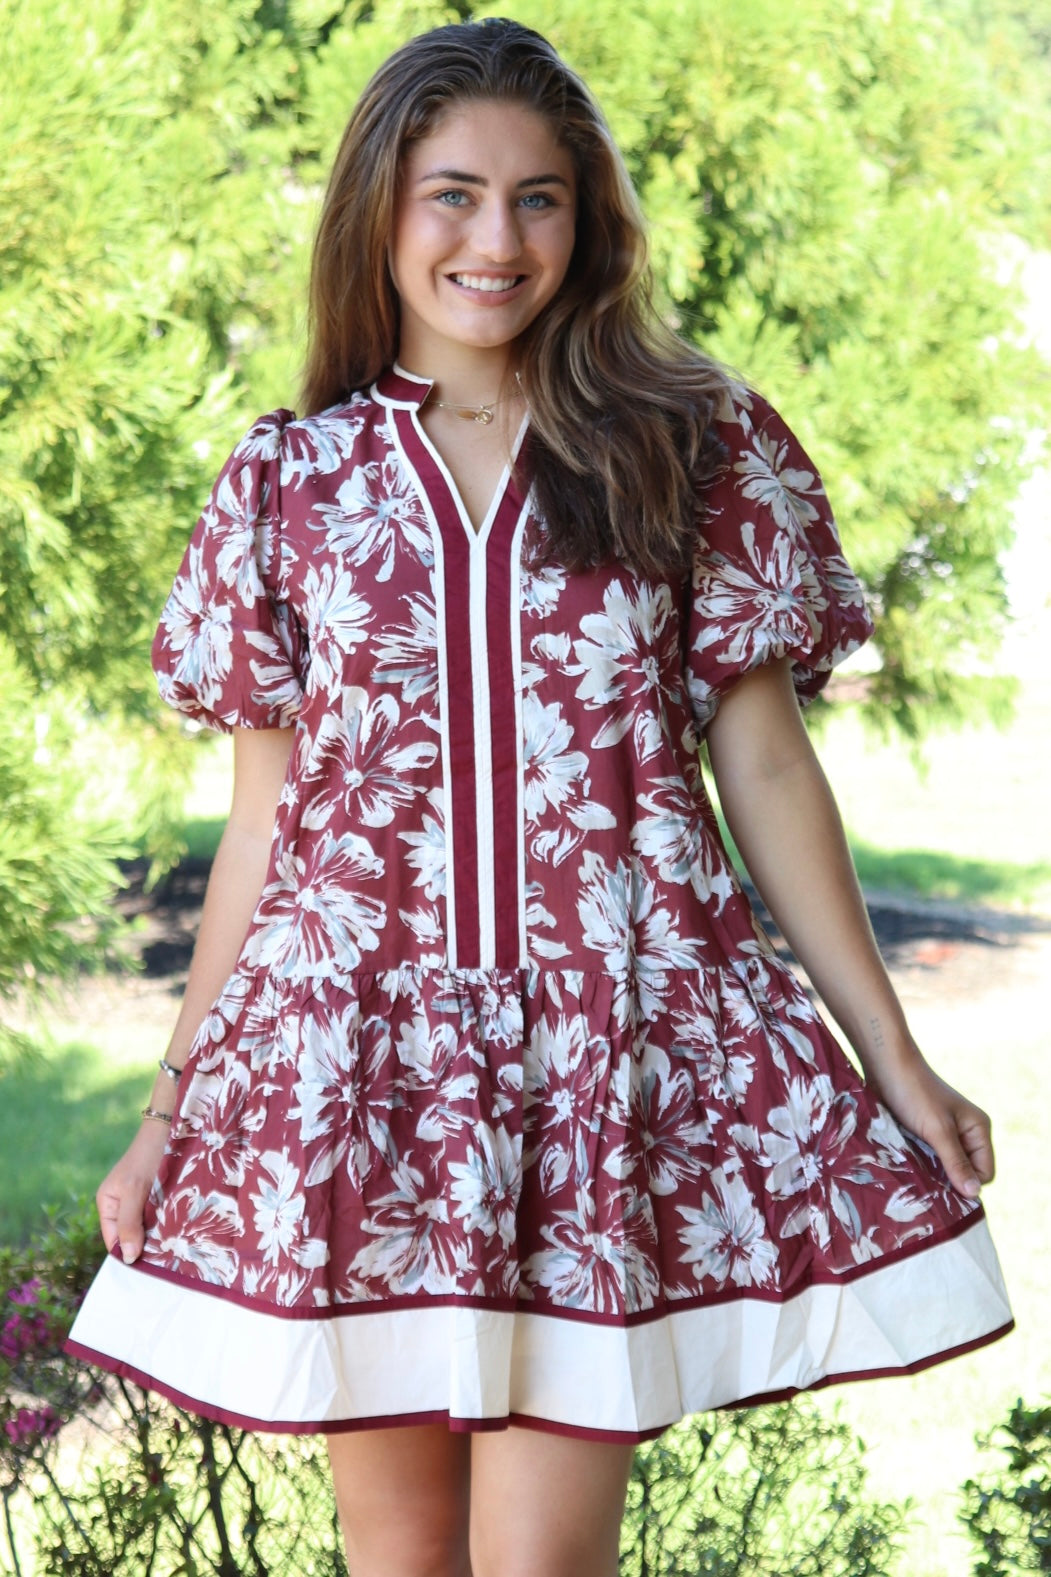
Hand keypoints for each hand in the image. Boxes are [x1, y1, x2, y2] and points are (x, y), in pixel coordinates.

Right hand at [96, 1122, 169, 1263]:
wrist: (173, 1126)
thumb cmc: (149, 1156)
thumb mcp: (135, 1190)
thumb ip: (129, 1223)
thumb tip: (127, 1257)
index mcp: (108, 1204)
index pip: (113, 1241)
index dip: (128, 1254)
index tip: (148, 1266)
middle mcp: (122, 1205)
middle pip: (131, 1237)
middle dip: (146, 1247)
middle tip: (166, 1258)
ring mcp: (141, 1201)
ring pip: (148, 1229)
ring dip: (160, 1236)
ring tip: (176, 1247)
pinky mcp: (159, 1196)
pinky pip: (160, 1218)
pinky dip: (169, 1225)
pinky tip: (182, 1231)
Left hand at [864, 1050, 994, 1199]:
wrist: (886, 1065)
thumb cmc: (915, 1093)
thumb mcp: (938, 1130)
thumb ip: (956, 1162)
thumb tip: (974, 1194)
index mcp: (978, 1130)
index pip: (984, 1173)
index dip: (967, 1184)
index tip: (942, 1189)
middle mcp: (966, 1134)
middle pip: (964, 1172)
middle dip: (948, 1180)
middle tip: (925, 1185)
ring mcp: (945, 1134)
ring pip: (944, 1168)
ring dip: (931, 1174)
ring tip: (914, 1175)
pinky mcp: (924, 1134)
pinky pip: (928, 1159)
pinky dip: (920, 1165)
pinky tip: (906, 1166)